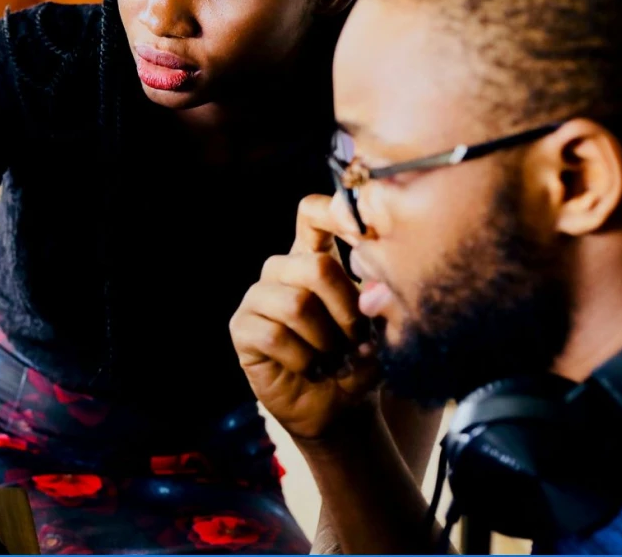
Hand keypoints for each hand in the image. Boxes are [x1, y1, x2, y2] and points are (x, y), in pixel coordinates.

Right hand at [229, 195, 379, 440]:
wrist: (338, 408)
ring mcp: (258, 297)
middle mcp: (282, 270)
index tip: (362, 233)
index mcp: (315, 258)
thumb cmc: (359, 360)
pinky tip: (310, 369)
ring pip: (297, 304)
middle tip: (358, 339)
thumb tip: (371, 294)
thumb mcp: (379, 329)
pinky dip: (304, 359)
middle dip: (348, 309)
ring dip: (326, 340)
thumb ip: (377, 303)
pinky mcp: (242, 328)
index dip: (333, 212)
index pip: (312, 214)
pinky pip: (274, 334)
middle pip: (316, 265)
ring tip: (334, 358)